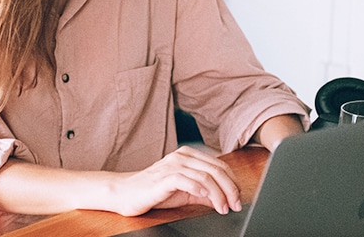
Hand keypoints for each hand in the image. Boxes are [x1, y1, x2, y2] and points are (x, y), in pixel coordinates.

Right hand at [110, 146, 241, 216]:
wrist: (125, 192)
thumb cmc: (154, 191)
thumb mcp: (185, 192)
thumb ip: (204, 192)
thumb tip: (225, 198)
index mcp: (188, 155)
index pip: (219, 165)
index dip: (233, 182)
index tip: (238, 198)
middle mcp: (182, 156)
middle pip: (216, 169)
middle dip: (230, 189)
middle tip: (236, 205)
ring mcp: (173, 165)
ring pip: (205, 176)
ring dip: (219, 194)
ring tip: (223, 208)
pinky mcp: (164, 177)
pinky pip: (187, 180)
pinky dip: (200, 190)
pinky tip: (206, 199)